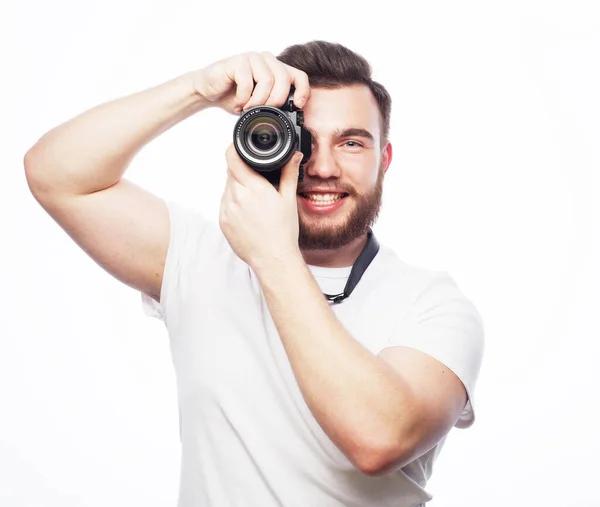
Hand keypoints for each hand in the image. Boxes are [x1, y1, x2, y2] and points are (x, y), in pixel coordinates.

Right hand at [189, 51, 309, 114]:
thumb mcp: (259, 104)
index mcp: (276, 69)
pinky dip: (243, 98)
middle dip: (276, 101)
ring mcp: (253, 58)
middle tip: (264, 112)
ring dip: (258, 101)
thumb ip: (275, 105)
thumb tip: (292, 115)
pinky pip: (248, 82)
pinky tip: (237, 104)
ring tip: (247, 109)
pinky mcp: (238, 61)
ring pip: (268, 80)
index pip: (299, 76)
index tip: (297, 107)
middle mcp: (267, 60)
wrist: (208, 91)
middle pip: (284, 79)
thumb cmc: (234, 97)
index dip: (302, 91)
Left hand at [219, 144, 303, 270]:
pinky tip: (248, 214)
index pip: (233, 158)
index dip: (233, 149)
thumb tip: (293, 156)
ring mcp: (226, 210)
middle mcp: (236, 196)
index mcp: (253, 188)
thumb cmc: (283, 231)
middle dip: (241, 172)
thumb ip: (289, 173)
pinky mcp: (222, 221)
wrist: (272, 258)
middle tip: (256, 182)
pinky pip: (224, 204)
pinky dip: (233, 203)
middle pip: (231, 172)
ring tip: (254, 202)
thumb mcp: (288, 199)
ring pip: (227, 188)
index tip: (237, 148)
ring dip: (237, 188)